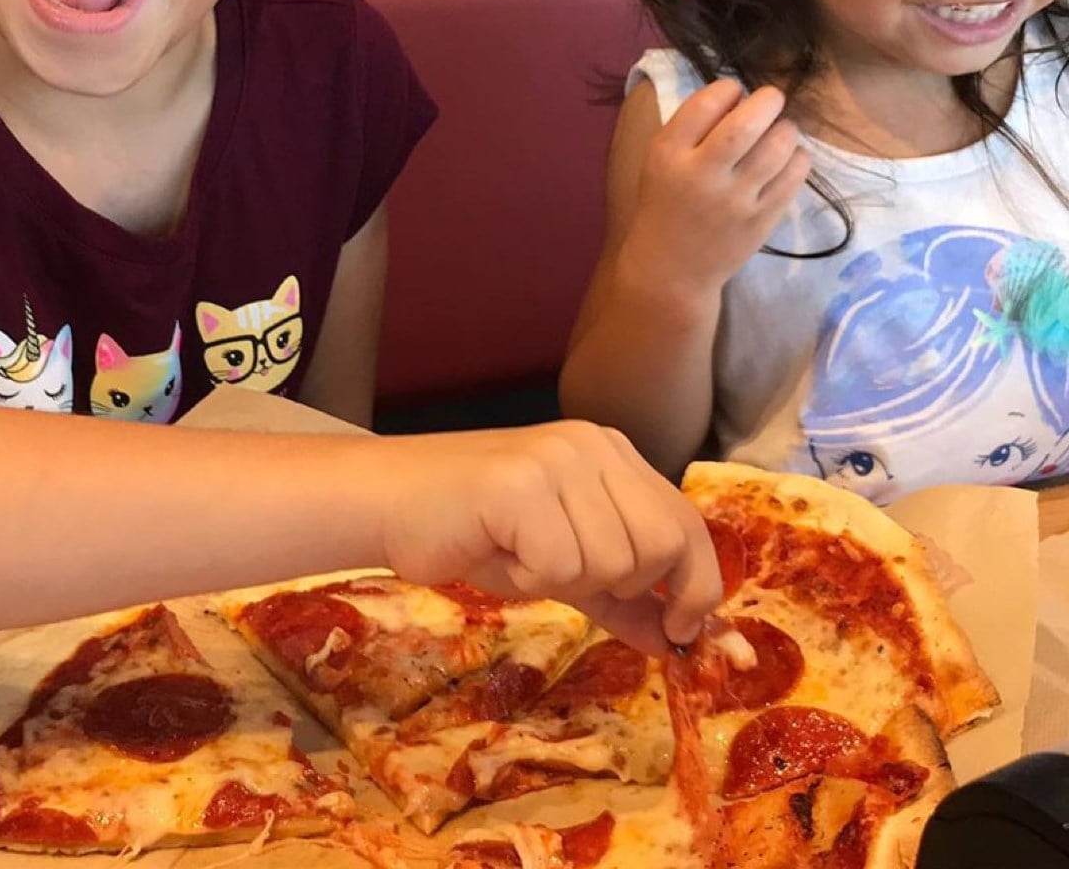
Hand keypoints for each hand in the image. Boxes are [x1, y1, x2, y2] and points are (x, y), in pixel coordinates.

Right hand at [379, 421, 721, 654]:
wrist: (391, 501)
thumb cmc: (476, 531)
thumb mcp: (565, 565)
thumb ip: (625, 597)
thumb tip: (682, 643)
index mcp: (612, 453)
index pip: (687, 523)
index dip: (697, 584)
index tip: (682, 629)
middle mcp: (593, 444)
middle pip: (661, 546)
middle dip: (623, 585)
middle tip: (563, 574)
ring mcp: (556, 458)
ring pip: (612, 562)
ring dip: (564, 581)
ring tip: (519, 554)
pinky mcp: (519, 484)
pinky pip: (558, 566)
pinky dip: (528, 578)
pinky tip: (496, 550)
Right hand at [622, 79, 811, 295]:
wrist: (672, 269)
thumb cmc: (665, 205)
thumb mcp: (659, 162)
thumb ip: (690, 129)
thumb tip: (740, 95)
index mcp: (668, 155)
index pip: (705, 104)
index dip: (728, 88)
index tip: (734, 92)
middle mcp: (701, 175)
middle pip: (746, 124)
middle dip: (767, 100)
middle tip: (772, 99)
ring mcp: (735, 201)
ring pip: (778, 148)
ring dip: (786, 129)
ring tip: (780, 130)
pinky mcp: (761, 220)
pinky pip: (794, 176)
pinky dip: (798, 158)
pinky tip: (788, 157)